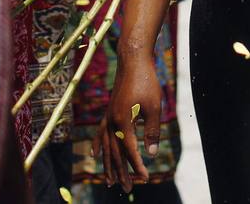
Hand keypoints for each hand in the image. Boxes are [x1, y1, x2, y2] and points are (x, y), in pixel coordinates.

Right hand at [95, 57, 163, 190]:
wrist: (133, 60)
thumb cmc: (146, 81)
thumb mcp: (154, 106)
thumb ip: (152, 131)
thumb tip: (150, 154)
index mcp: (123, 121)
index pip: (130, 150)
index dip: (137, 165)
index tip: (145, 177)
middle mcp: (111, 121)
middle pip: (115, 152)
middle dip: (121, 172)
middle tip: (127, 189)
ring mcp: (108, 116)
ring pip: (106, 146)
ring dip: (108, 164)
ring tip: (110, 181)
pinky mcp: (109, 111)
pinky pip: (100, 133)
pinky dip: (98, 145)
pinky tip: (95, 155)